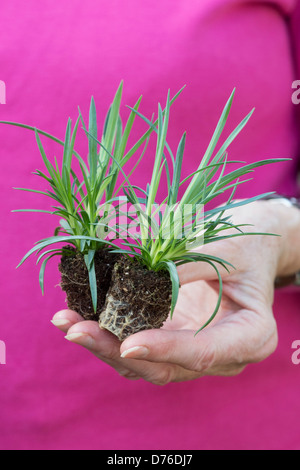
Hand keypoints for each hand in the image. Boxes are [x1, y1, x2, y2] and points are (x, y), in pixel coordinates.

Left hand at [51, 200, 297, 383]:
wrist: (248, 249)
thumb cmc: (246, 245)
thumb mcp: (224, 248)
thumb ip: (186, 263)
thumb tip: (135, 270)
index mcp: (251, 337)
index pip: (205, 352)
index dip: (167, 350)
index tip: (129, 343)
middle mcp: (221, 356)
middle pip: (165, 367)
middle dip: (116, 351)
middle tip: (76, 330)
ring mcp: (192, 352)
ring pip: (143, 364)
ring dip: (103, 345)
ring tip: (66, 321)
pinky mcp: (171, 341)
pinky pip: (136, 347)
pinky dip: (108, 334)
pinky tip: (79, 316)